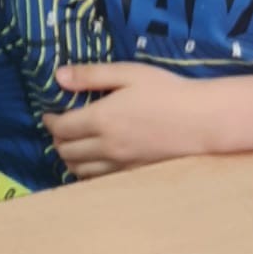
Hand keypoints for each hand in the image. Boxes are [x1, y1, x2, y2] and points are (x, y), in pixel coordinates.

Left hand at [49, 61, 214, 177]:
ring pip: (80, 171)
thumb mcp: (128, 73)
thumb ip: (91, 75)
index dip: (50, 122)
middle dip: (58, 140)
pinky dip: (89, 172)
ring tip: (74, 146)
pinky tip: (94, 162)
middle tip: (61, 129)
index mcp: (101, 120)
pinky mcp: (134, 174)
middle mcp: (106, 147)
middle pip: (66, 152)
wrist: (203, 121)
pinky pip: (100, 180)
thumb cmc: (167, 91)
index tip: (49, 114)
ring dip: (70, 159)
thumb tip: (58, 76)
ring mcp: (120, 164)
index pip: (61, 128)